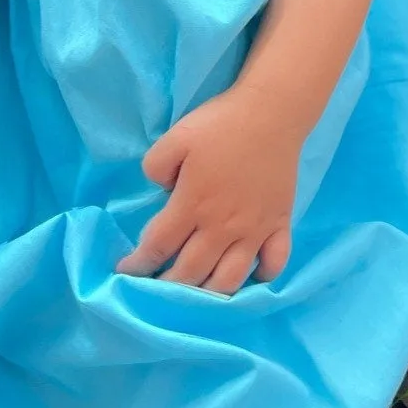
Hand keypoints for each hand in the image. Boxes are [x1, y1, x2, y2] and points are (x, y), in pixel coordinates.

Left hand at [118, 84, 301, 293]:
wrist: (272, 112)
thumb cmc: (221, 124)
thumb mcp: (175, 137)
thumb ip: (155, 167)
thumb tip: (160, 191)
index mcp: (192, 205)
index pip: (158, 246)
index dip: (138, 263)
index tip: (126, 271)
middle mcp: (222, 227)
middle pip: (191, 272)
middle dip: (168, 288)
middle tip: (156, 291)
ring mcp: (254, 230)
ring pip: (230, 279)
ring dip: (210, 294)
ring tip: (197, 295)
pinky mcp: (280, 224)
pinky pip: (274, 263)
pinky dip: (262, 277)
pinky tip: (250, 275)